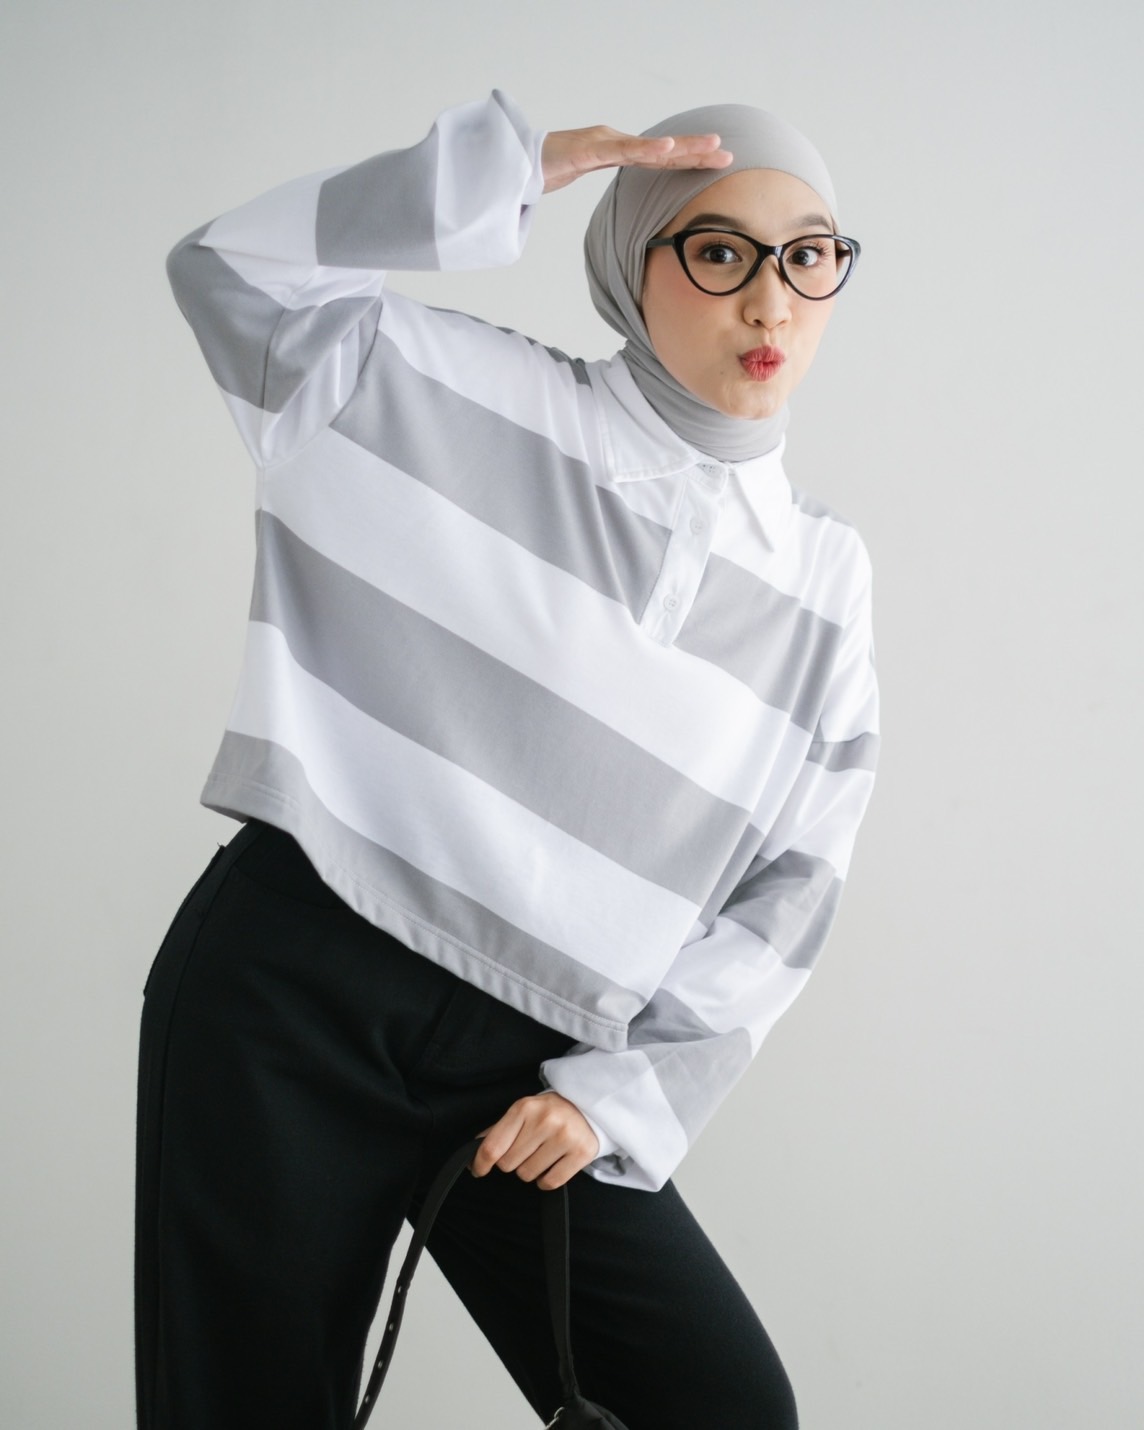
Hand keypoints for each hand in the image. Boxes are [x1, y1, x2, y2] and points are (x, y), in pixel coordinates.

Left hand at [470, 1092, 599, 1189]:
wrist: (587, 1107)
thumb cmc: (548, 1112)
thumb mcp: (522, 1112)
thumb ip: (498, 1131)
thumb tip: (474, 1151)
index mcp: (524, 1108)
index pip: (493, 1146)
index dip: (481, 1163)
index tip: (479, 1170)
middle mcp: (544, 1120)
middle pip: (508, 1164)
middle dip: (512, 1162)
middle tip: (526, 1149)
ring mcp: (564, 1136)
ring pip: (527, 1175)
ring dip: (530, 1170)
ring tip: (542, 1154)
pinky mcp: (581, 1152)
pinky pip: (549, 1183)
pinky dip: (546, 1180)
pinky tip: (552, 1164)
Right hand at [541, 126, 731, 193]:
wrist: (518, 160)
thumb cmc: (548, 167)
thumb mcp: (583, 177)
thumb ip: (600, 183)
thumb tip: (622, 203)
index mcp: (617, 150)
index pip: (659, 157)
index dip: (688, 158)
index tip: (716, 161)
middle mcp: (616, 142)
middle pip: (663, 150)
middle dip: (697, 152)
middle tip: (727, 154)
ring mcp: (604, 142)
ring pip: (650, 147)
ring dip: (683, 146)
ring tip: (710, 146)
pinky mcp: (590, 148)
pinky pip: (623, 150)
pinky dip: (647, 149)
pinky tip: (667, 148)